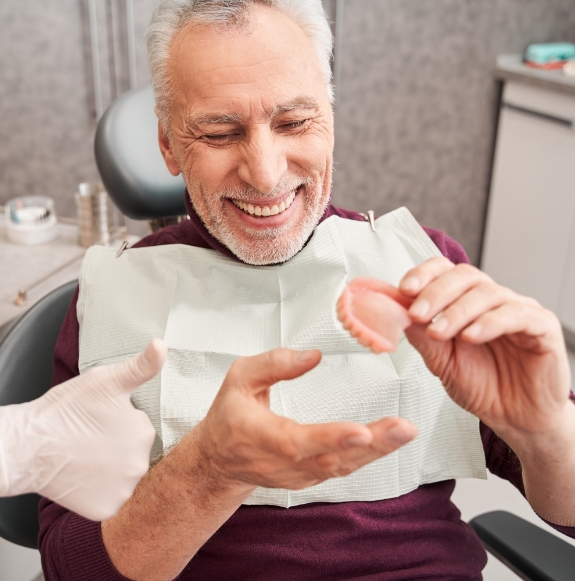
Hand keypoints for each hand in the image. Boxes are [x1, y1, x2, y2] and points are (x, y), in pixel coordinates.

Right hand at [0, 340, 165, 520]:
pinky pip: (111, 500)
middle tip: (91, 439)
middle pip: (135, 453)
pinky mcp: (106, 510)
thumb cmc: (65, 410)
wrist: (27, 446)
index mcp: (145, 432)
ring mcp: (124, 490)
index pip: (140, 428)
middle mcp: (141, 464)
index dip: (119, 423)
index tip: (99, 421)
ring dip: (112, 469)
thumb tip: (161, 345)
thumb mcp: (106, 380)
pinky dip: (100, 492)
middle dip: (118, 446)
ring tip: (86, 457)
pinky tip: (84, 477)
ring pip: (124, 476)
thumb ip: (141, 366)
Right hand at [189, 348, 416, 491]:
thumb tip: (313, 356)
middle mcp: (283, 463)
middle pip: (331, 459)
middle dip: (372, 445)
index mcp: (261, 437)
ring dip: (377, 451)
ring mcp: (298, 475)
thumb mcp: (239, 378)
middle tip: (404, 428)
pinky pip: (342, 468)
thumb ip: (273, 364)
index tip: (361, 431)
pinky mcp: (309, 477)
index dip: (330, 438)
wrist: (219, 459)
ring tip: (405, 431)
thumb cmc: (229, 416)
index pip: (298, 441)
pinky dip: (368, 456)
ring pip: (342, 466)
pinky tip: (389, 440)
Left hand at [399, 257, 571, 439]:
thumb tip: (396, 312)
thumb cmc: (481, 386)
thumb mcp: (441, 362)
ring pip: (487, 293)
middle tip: (417, 314)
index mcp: (464, 301)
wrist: (515, 418)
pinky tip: (471, 336)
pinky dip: (490, 322)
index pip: (444, 271)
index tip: (404, 289)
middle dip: (435, 293)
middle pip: (464, 276)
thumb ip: (421, 336)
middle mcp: (491, 300)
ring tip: (439, 332)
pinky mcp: (542, 327)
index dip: (424, 274)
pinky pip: (518, 314)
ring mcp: (518, 310)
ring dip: (457, 311)